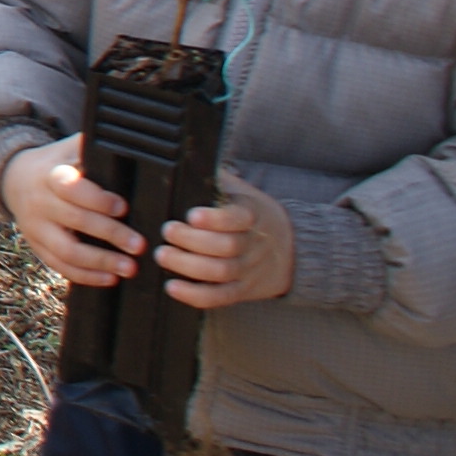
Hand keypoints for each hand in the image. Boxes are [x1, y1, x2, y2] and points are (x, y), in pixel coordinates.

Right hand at [2, 137, 142, 289]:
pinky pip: (59, 266)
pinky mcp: (36, 246)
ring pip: (66, 251)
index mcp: (51, 175)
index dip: (97, 199)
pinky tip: (109, 279)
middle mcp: (40, 202)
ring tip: (129, 268)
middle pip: (75, 221)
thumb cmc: (56, 164)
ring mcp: (35, 227)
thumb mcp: (69, 149)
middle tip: (139, 245)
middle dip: (110, 234)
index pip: (71, 188)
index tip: (123, 207)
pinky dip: (85, 276)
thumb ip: (92, 149)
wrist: (15, 178)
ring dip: (100, 262)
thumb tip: (129, 145)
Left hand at [157, 175, 295, 308]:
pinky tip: (172, 287)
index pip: (239, 217)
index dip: (216, 219)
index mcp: (253, 215)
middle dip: (192, 241)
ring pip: (221, 273)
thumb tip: (186, 157)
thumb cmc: (251, 212)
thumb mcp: (241, 191)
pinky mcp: (244, 290)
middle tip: (166, 231)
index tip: (192, 215)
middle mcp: (254, 244)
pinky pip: (220, 297)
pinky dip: (195, 295)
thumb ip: (216, 179)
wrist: (292, 246)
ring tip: (162, 255)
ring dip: (188, 266)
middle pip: (226, 247)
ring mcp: (250, 269)